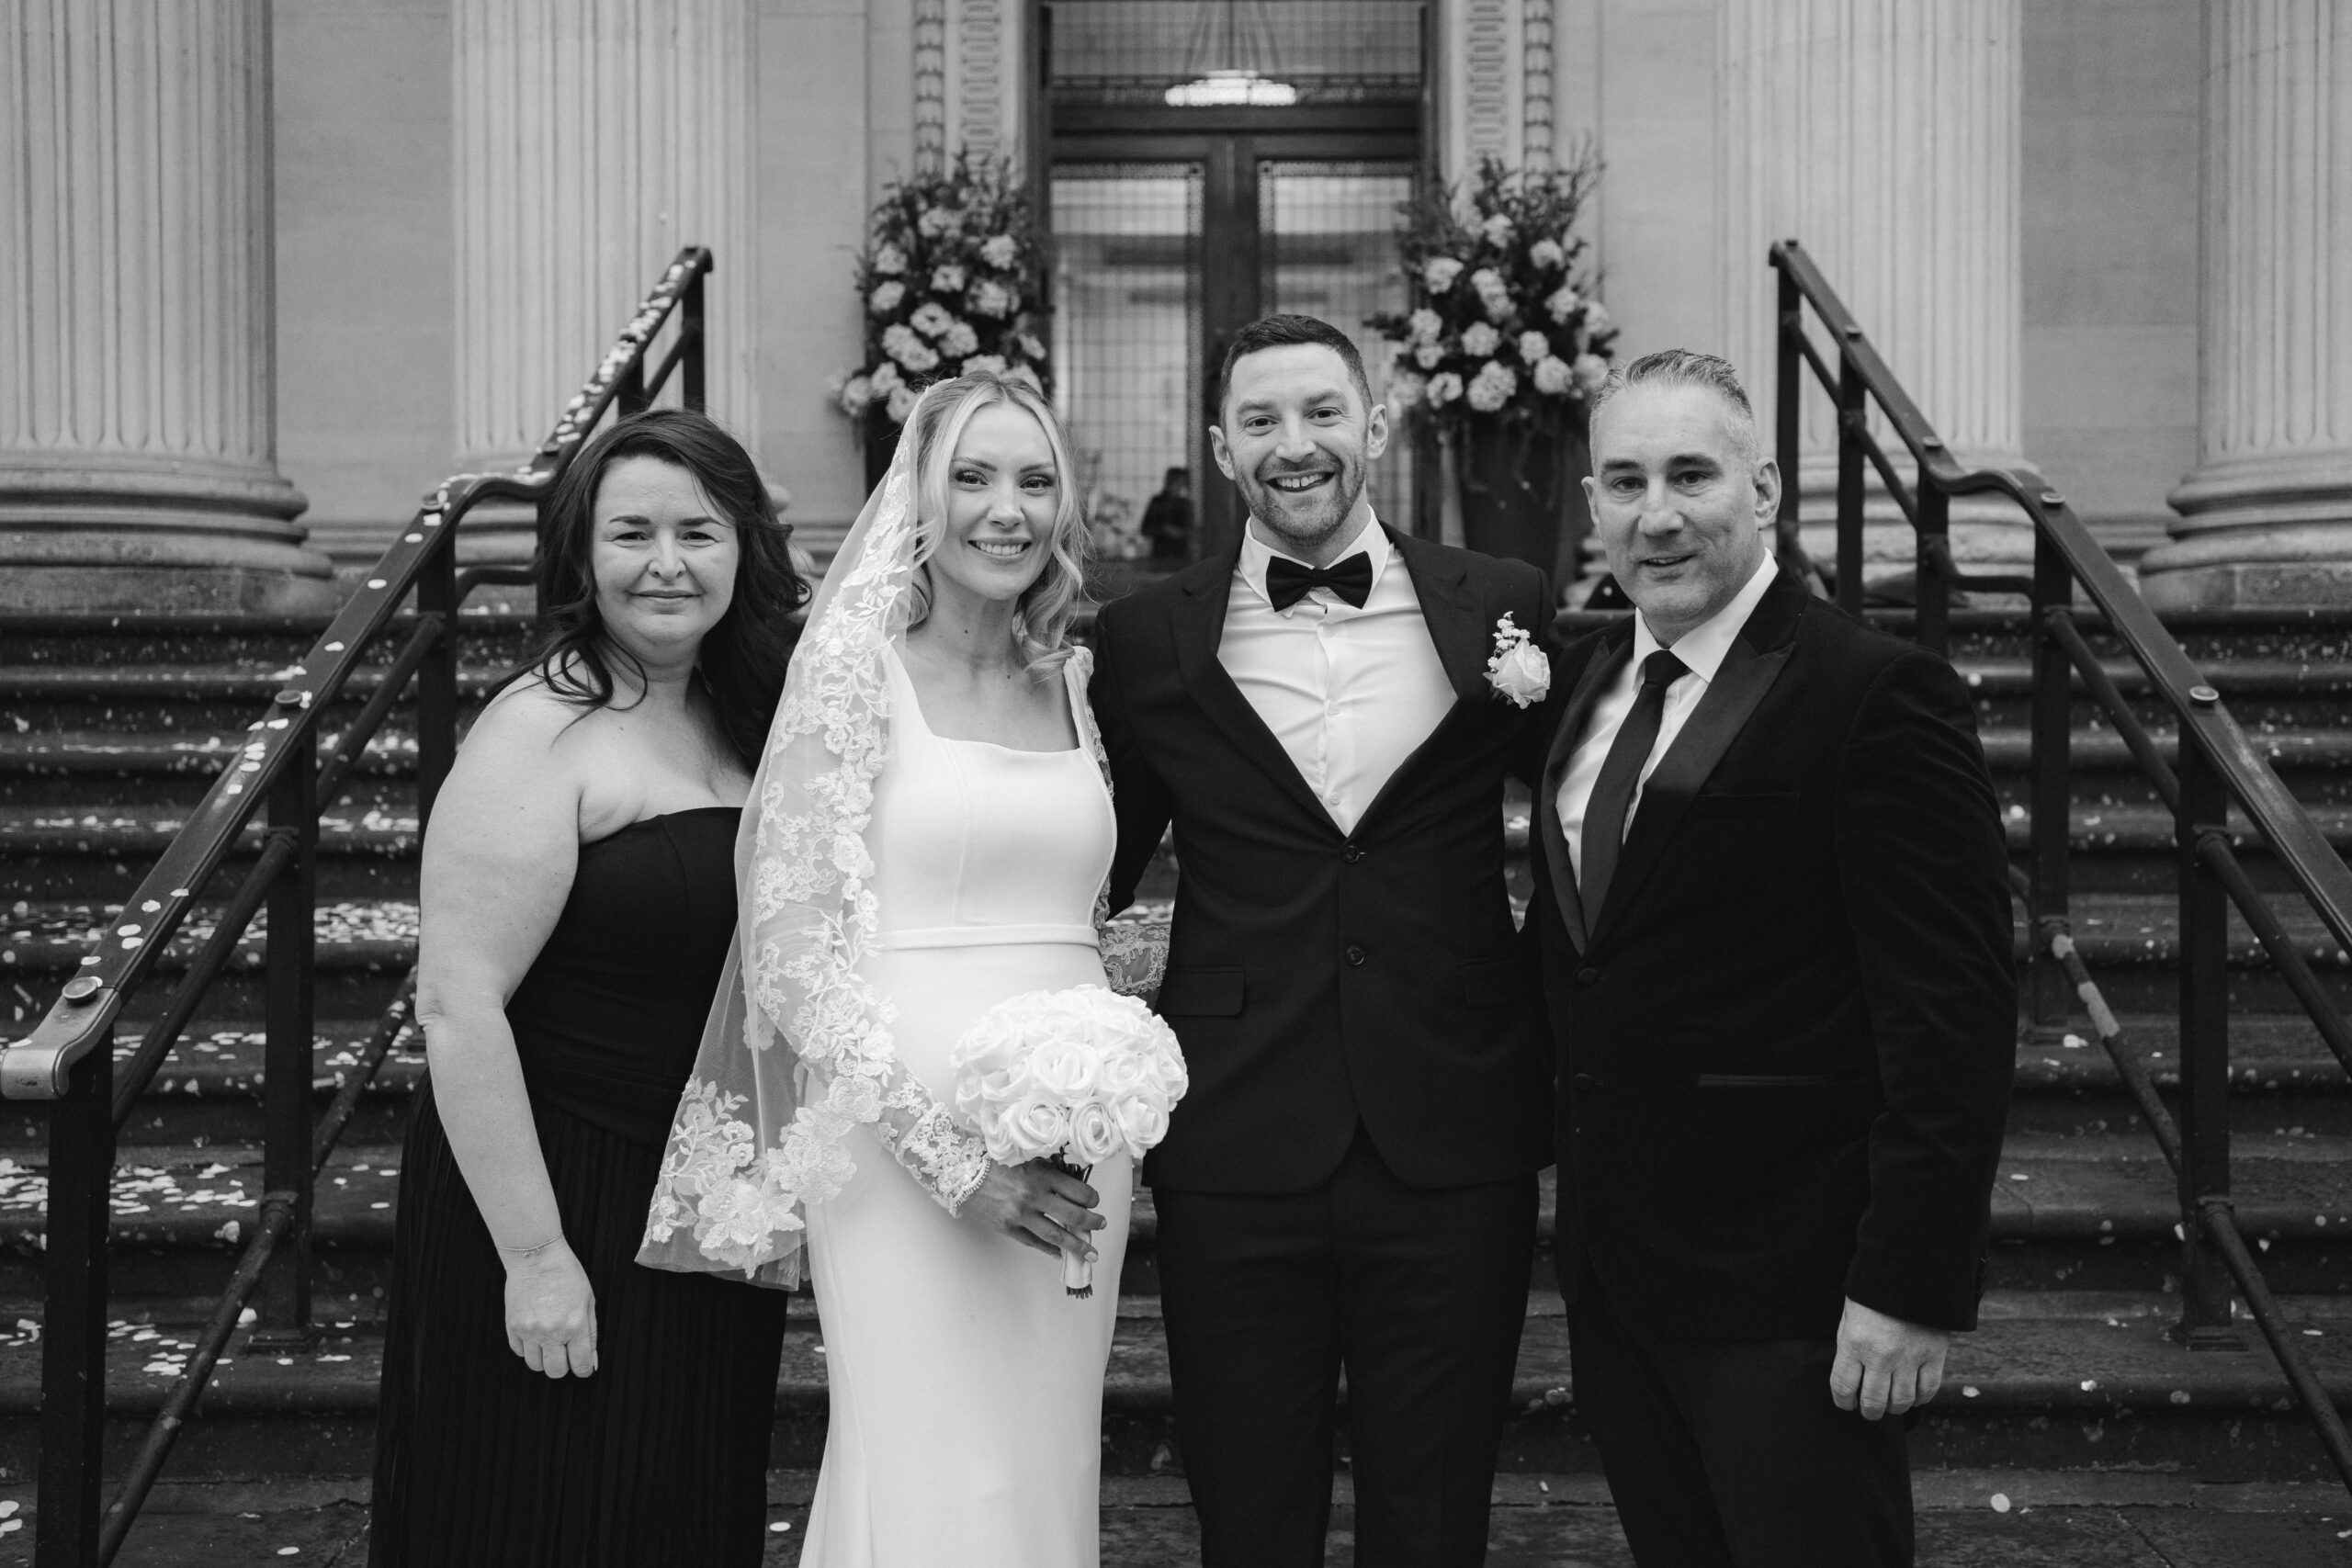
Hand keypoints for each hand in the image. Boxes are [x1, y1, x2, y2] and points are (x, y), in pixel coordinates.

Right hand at [502, 1237, 596, 1378]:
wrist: (537, 1257)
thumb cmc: (567, 1276)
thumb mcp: (588, 1301)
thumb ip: (590, 1333)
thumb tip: (590, 1361)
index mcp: (575, 1325)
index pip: (580, 1364)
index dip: (583, 1370)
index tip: (583, 1367)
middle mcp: (551, 1332)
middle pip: (555, 1371)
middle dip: (563, 1367)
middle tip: (565, 1354)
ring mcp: (529, 1330)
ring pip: (535, 1365)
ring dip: (543, 1358)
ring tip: (548, 1341)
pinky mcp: (512, 1326)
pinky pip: (519, 1351)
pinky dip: (527, 1348)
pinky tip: (534, 1333)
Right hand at [960, 1160, 1105, 1260]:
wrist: (961, 1172)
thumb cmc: (994, 1160)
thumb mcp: (1026, 1158)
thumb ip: (1048, 1171)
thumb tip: (1072, 1185)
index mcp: (1041, 1175)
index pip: (1079, 1191)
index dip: (1092, 1198)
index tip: (1094, 1201)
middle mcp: (1034, 1196)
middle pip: (1073, 1215)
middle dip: (1093, 1223)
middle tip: (1102, 1225)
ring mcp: (1020, 1214)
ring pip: (1057, 1235)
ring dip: (1077, 1245)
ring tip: (1091, 1253)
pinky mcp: (1008, 1227)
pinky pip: (1034, 1242)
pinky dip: (1049, 1249)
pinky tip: (1060, 1254)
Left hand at [1830, 1297, 1948, 1419]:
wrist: (1910, 1272)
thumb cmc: (1873, 1293)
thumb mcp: (1849, 1316)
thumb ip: (1849, 1347)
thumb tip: (1849, 1376)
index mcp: (1855, 1344)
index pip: (1843, 1387)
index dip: (1843, 1402)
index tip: (1846, 1404)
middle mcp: (1881, 1356)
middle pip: (1873, 1402)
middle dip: (1869, 1411)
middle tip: (1869, 1411)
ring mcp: (1910, 1358)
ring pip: (1902, 1401)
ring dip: (1894, 1408)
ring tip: (1890, 1405)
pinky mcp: (1934, 1355)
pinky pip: (1928, 1390)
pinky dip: (1920, 1399)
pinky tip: (1912, 1396)